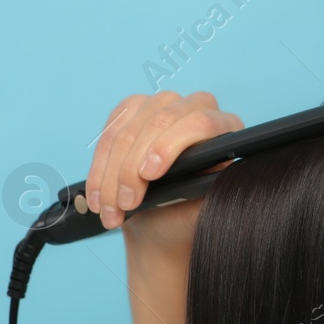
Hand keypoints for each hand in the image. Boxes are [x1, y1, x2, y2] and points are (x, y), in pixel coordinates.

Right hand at [84, 91, 243, 251]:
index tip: (149, 175)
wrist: (164, 219)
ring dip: (111, 175)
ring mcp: (163, 104)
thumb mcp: (202, 209)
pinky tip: (98, 198)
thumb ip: (207, 191)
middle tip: (126, 203)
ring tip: (110, 210)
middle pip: (158, 122)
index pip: (199, 122)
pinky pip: (108, 135)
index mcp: (225, 128)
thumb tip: (207, 175)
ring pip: (127, 131)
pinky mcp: (133, 110)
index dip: (169, 146)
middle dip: (133, 167)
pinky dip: (99, 170)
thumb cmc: (188, 212)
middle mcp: (197, 106)